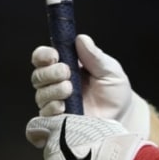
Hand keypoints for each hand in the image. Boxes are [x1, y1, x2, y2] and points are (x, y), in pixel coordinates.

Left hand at [25, 114, 152, 159]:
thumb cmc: (115, 145)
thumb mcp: (100, 125)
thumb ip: (84, 128)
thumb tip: (86, 134)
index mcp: (59, 127)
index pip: (35, 127)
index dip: (38, 133)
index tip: (41, 138)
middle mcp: (51, 148)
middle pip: (51, 153)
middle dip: (64, 157)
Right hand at [31, 34, 150, 139]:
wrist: (121, 115)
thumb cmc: (114, 90)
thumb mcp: (110, 70)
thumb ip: (95, 56)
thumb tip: (81, 39)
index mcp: (65, 66)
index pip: (42, 58)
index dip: (43, 55)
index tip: (54, 56)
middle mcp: (55, 84)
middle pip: (38, 76)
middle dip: (50, 72)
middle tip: (67, 72)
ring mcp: (55, 103)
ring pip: (40, 95)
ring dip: (53, 90)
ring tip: (70, 90)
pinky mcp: (56, 121)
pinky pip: (45, 114)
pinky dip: (52, 108)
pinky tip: (64, 107)